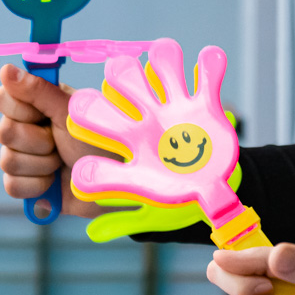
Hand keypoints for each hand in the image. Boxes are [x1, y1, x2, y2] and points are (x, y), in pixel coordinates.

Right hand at [0, 64, 98, 218]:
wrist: (113, 182)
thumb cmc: (99, 140)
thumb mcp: (70, 112)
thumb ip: (37, 91)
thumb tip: (6, 70)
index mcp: (34, 104)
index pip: (1, 98)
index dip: (21, 109)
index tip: (46, 114)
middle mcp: (24, 127)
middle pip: (4, 132)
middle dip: (39, 141)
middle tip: (61, 142)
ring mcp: (22, 157)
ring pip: (7, 161)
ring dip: (43, 165)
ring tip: (63, 162)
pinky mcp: (24, 185)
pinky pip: (12, 186)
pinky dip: (38, 186)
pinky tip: (54, 183)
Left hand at [65, 40, 239, 218]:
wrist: (210, 190)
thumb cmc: (170, 197)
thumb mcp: (145, 207)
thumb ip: (121, 215)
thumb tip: (94, 234)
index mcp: (126, 138)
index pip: (95, 113)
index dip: (86, 109)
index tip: (83, 113)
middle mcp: (146, 116)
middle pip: (124, 79)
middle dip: (123, 74)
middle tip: (126, 80)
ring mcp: (175, 106)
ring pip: (161, 66)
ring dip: (164, 59)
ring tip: (168, 61)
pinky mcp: (205, 103)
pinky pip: (207, 73)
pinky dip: (210, 64)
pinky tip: (210, 62)